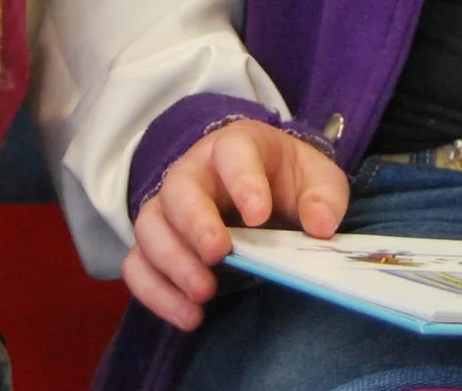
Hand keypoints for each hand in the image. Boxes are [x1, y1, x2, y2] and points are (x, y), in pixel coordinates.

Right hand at [123, 119, 349, 330]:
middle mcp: (194, 172)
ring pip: (150, 227)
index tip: (258, 215)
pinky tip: (188, 315)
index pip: (232, 152)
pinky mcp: (157, 245)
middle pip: (179, 188)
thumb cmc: (287, 181)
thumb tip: (321, 227)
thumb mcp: (318, 179)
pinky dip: (155, 292)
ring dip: (172, 262)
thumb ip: (324, 198)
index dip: (243, 181)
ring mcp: (169, 208)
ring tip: (204, 293)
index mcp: (236, 146)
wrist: (261, 191)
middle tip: (218, 255)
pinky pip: (137, 265)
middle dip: (195, 224)